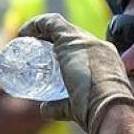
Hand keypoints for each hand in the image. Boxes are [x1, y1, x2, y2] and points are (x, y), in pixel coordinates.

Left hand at [19, 13, 133, 133]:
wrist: (110, 108)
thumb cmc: (98, 111)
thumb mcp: (79, 107)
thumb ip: (62, 107)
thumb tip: (44, 108)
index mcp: (108, 61)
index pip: (86, 50)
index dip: (67, 53)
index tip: (51, 62)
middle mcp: (100, 47)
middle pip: (73, 37)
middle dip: (53, 42)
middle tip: (36, 54)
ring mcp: (87, 42)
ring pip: (61, 28)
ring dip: (42, 32)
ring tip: (27, 43)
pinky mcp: (72, 40)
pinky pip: (51, 23)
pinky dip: (36, 24)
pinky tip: (24, 33)